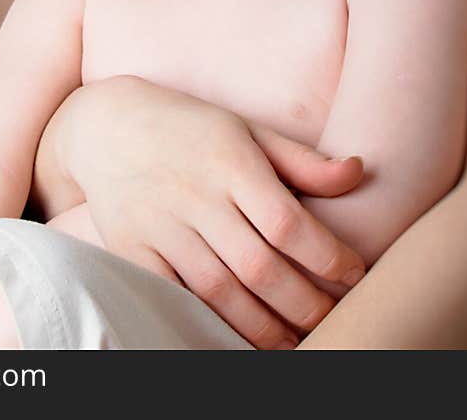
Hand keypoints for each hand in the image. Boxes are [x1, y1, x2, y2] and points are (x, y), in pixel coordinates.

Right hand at [34, 76, 364, 349]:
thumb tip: (359, 173)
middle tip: (330, 318)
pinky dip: (205, 321)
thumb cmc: (190, 128)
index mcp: (230, 161)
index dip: (328, 256)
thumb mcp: (246, 129)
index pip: (287, 222)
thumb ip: (302, 159)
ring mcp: (159, 224)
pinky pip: (172, 296)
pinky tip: (235, 336)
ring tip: (293, 341)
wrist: (106, 125)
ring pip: (219, 291)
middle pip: (258, 267)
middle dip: (303, 304)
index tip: (354, 273)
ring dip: (262, 326)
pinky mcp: (131, 248)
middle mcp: (195, 195)